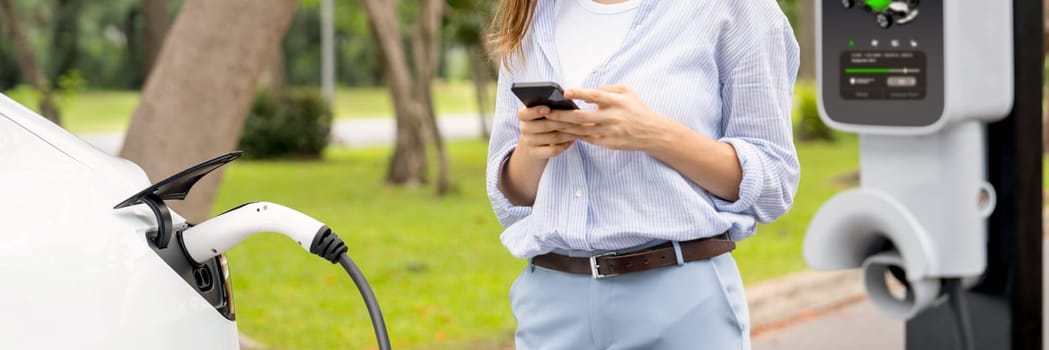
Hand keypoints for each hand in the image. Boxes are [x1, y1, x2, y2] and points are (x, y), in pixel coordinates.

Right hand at [516, 105, 581, 158]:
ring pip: (551, 138)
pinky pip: (552, 150)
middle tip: (577, 119)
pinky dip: (564, 145)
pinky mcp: (535, 154)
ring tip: (579, 130)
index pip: (524, 113)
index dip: (536, 111)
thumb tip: (565, 100)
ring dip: (567, 134)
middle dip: (562, 122)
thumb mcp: (542, 115)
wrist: (534, 146)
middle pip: (544, 126)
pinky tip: (572, 141)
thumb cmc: (544, 123)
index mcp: (524, 115)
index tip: (548, 108)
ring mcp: (528, 142)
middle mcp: (524, 128)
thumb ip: (550, 107)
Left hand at [548, 85, 674, 151]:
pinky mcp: (608, 143)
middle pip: (581, 117)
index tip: (565, 92)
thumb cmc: (637, 109)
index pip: (595, 96)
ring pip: (580, 131)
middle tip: (546, 113)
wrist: (652, 132)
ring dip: (563, 128)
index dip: (579, 93)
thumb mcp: (626, 91)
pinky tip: (562, 133)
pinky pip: (587, 139)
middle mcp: (612, 117)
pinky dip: (573, 136)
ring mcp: (609, 132)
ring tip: (548, 123)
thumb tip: (586, 93)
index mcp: (616, 102)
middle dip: (561, 116)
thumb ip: (606, 88)